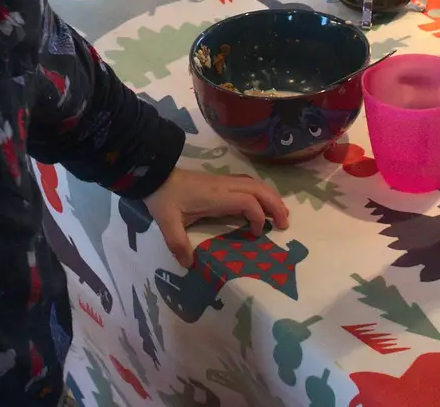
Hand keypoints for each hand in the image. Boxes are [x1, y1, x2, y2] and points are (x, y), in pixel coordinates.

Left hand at [142, 168, 288, 267]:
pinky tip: (262, 204)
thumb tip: (190, 265)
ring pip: (255, 184)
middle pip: (259, 189)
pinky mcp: (220, 181)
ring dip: (270, 198)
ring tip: (280, 215)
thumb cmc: (163, 198)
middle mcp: (225, 186)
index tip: (255, 234)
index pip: (248, 202)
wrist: (155, 174)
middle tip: (284, 224)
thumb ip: (178, 244)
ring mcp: (223, 181)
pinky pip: (247, 184)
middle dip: (275, 205)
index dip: (257, 217)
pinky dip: (260, 193)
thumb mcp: (167, 223)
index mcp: (216, 196)